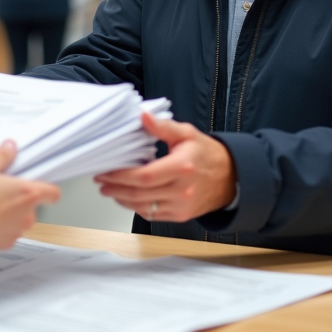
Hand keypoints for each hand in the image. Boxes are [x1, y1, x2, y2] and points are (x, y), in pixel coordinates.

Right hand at [0, 141, 60, 250]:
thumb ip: (2, 157)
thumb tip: (10, 146)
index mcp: (28, 193)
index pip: (52, 193)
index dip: (46, 189)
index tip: (36, 184)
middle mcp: (27, 215)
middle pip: (32, 206)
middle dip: (19, 200)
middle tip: (1, 191)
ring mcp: (16, 231)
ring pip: (18, 221)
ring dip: (8, 215)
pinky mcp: (4, 244)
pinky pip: (6, 233)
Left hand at [94, 113, 236, 222]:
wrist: (230, 177)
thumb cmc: (207, 154)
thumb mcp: (186, 134)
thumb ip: (162, 126)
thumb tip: (142, 115)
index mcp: (182, 167)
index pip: (144, 176)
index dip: (121, 176)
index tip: (105, 172)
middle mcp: (182, 190)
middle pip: (139, 194)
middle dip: (115, 189)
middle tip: (101, 182)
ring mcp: (181, 206)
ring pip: (143, 208)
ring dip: (122, 200)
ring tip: (110, 190)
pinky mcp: (181, 216)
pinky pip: (152, 215)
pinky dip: (136, 207)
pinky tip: (127, 198)